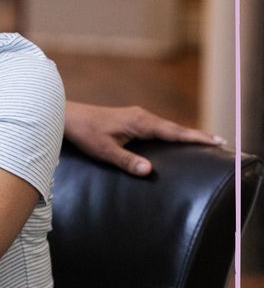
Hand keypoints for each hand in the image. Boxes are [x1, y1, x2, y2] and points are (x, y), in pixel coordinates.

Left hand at [64, 102, 223, 176]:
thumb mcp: (104, 151)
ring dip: (185, 133)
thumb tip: (148, 170)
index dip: (196, 138)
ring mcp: (137, 116)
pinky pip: (158, 127)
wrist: (67, 116)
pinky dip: (171, 132)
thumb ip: (126, 161)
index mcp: (140, 123)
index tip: (216, 141)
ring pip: (167, 127)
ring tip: (204, 142)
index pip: (174, 132)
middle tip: (220, 143)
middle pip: (175, 128)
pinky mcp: (131, 119)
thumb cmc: (85, 133)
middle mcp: (142, 117)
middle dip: (196, 135)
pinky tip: (175, 139)